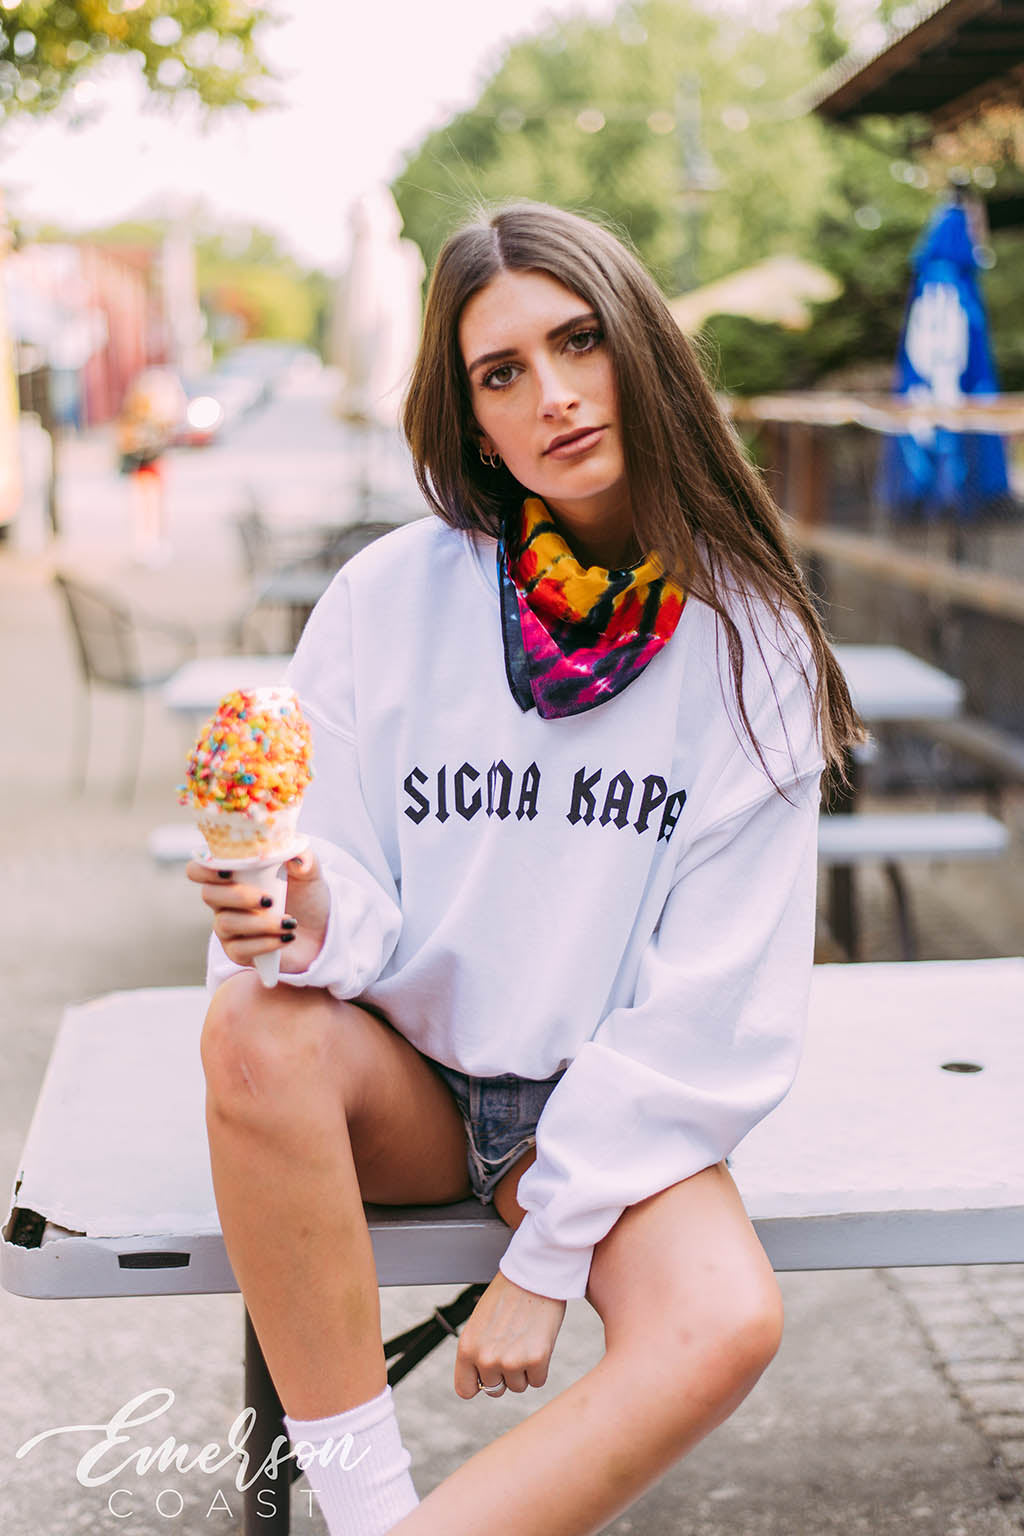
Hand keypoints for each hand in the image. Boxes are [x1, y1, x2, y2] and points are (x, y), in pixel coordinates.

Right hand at [186, 848, 329, 973]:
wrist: (322, 931)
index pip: (199, 869)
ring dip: (259, 923)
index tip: (229, 871)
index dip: (205, 869)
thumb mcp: (310, 872)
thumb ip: (305, 858)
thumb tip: (298, 858)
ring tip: (289, 922)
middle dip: (238, 896)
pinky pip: (239, 949)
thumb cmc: (307, 896)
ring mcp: (229, 928)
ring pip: (226, 923)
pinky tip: (287, 937)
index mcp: (234, 875)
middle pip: (208, 895)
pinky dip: (265, 943)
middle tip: (268, 899)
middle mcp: (224, 901)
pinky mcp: (239, 952)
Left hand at [454, 1271, 566, 1398]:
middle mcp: (485, 1358)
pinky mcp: (536, 1360)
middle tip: (512, 1346)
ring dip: (524, 1369)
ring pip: (518, 1386)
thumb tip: (482, 1379)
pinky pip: (538, 1380)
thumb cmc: (507, 1294)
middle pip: (495, 1389)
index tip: (489, 1373)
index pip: (465, 1390)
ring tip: (525, 1339)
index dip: (479, 1383)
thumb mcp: (479, 1323)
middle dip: (504, 1374)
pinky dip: (541, 1367)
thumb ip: (476, 1351)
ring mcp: (511, 1361)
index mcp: (466, 1348)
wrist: (533, 1273)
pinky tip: (538, 1342)